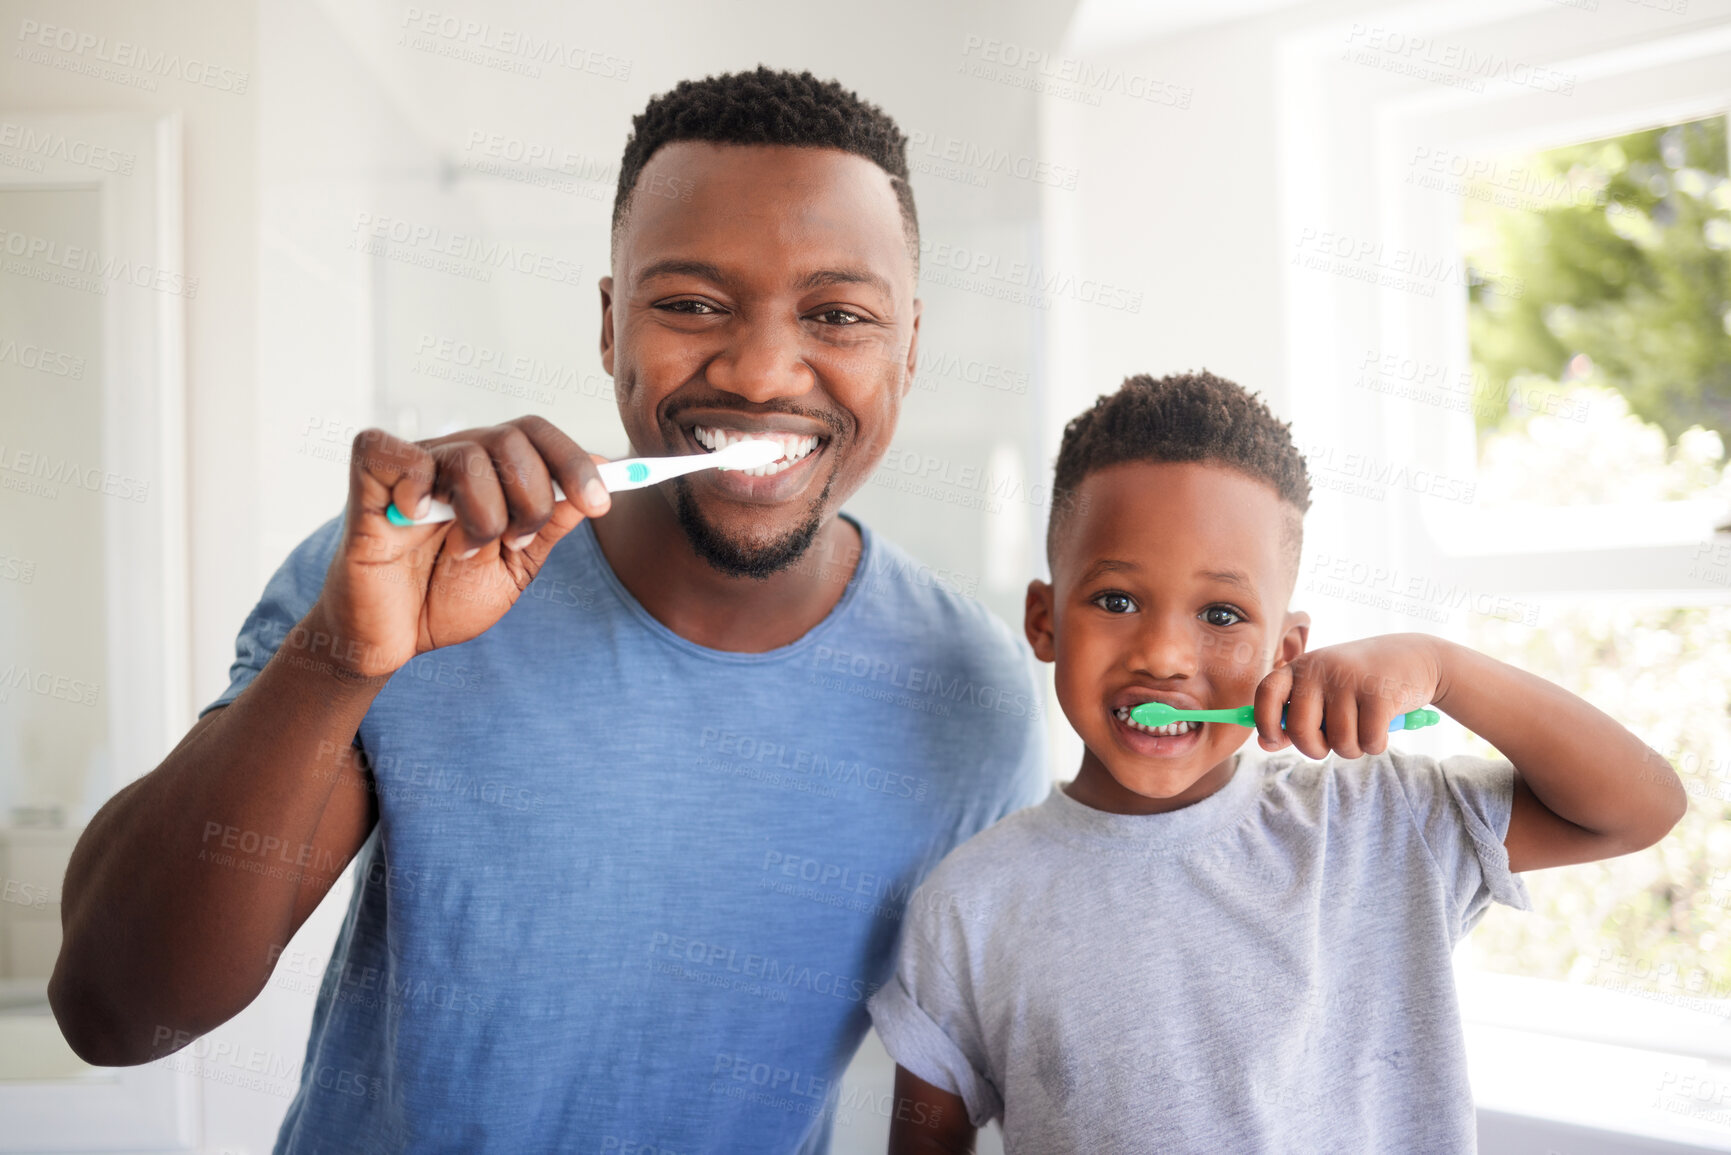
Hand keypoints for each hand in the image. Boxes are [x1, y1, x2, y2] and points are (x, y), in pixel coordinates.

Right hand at [305, 416, 613, 678]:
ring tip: (463, 550)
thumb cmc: (444, 598)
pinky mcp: (367, 481)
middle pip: (513, 438)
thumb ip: (553, 521)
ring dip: (482, 515)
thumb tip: (604, 469)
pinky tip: (415, 518)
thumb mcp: (516, 565)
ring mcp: (412, 467)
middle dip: (532, 500)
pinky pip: (395, 452)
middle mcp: (453, 459)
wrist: (392, 640)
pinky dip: (415, 486)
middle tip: (514, 542)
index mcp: (491, 474)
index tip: (602, 504)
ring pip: (469, 455)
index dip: (575, 462)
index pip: (538, 435)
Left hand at [1253, 633, 1445, 758]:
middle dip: (1314, 749)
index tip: (1275, 740)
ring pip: (1339, 743)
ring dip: (1352, 748)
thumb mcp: (1324, 691)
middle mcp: (1321, 669)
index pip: (1266, 694)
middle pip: (1301, 730)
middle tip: (1330, 742)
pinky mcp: (1380, 693)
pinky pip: (1369, 742)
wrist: (1416, 657)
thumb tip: (1264, 744)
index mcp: (1301, 667)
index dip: (1265, 723)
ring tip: (1362, 728)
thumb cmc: (1360, 682)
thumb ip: (1294, 717)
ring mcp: (1350, 679)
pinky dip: (1376, 744)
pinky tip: (1383, 726)